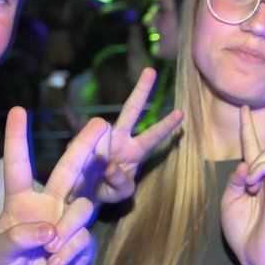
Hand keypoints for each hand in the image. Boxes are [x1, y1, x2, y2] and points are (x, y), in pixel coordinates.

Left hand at [0, 108, 106, 264]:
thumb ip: (19, 237)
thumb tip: (49, 231)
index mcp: (21, 200)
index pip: (18, 166)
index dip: (17, 139)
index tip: (18, 110)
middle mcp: (49, 205)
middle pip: (69, 170)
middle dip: (85, 146)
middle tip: (101, 123)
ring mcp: (68, 223)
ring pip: (82, 209)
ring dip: (68, 227)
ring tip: (51, 250)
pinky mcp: (83, 243)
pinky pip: (84, 240)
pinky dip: (69, 254)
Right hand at [89, 67, 182, 205]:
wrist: (84, 194)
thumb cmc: (109, 190)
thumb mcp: (120, 193)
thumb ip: (120, 182)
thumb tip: (110, 166)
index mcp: (135, 151)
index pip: (153, 136)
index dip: (166, 125)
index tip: (182, 113)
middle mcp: (120, 138)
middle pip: (132, 110)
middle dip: (141, 90)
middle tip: (151, 70)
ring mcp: (101, 137)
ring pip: (102, 125)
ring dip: (100, 150)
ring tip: (98, 172)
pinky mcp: (83, 141)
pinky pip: (82, 145)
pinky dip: (84, 159)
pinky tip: (84, 170)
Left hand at [221, 94, 264, 264]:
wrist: (256, 257)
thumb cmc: (243, 231)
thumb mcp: (229, 201)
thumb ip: (235, 179)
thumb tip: (246, 164)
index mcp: (254, 178)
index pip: (253, 146)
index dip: (247, 126)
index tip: (245, 107)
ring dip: (256, 164)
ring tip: (249, 187)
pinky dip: (261, 171)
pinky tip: (254, 185)